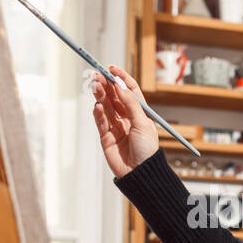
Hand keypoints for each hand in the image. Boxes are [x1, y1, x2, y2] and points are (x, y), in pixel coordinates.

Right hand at [89, 63, 159, 178]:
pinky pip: (100, 121)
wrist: (140, 173)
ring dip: (100, 95)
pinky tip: (97, 104)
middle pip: (114, 96)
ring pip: (106, 106)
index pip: (129, 90)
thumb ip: (130, 103)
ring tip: (95, 85)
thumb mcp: (142, 123)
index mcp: (140, 112)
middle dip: (106, 84)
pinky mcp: (106, 136)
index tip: (112, 68)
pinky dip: (98, 112)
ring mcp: (116, 126)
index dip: (120, 78)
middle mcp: (127, 117)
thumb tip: (120, 84)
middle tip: (98, 75)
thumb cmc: (147, 150)